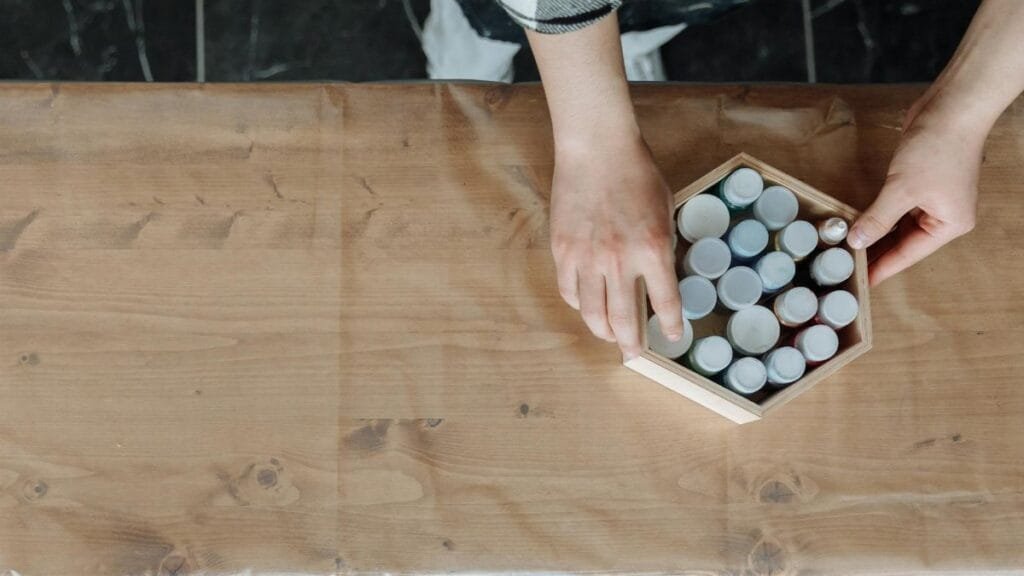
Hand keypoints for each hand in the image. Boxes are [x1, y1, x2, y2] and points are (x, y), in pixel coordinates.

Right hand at [550, 136, 681, 358]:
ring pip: (591, 313)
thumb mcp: (664, 212)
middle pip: (624, 320)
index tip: (671, 336)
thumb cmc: (636, 174)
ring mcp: (587, 258)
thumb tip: (657, 277)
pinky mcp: (563, 251)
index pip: (665, 303)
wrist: (597, 149)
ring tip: (608, 337)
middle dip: (630, 344)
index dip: (670, 326)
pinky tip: (586, 305)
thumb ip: (661, 248)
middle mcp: (620, 261)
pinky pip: (569, 290)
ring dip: (602, 331)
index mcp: (653, 250)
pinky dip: (579, 304)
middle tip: (633, 354)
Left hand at [848, 97, 983, 285]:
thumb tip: (857, 241)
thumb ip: (878, 218)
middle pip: (904, 242)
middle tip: (846, 267)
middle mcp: (944, 215)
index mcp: (949, 224)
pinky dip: (878, 215)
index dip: (882, 268)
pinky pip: (895, 207)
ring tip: (847, 250)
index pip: (908, 254)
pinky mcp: (920, 183)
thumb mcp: (902, 189)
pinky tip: (858, 224)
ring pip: (898, 225)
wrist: (952, 107)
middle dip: (876, 252)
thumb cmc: (938, 147)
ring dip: (875, 233)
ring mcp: (932, 199)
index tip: (862, 283)